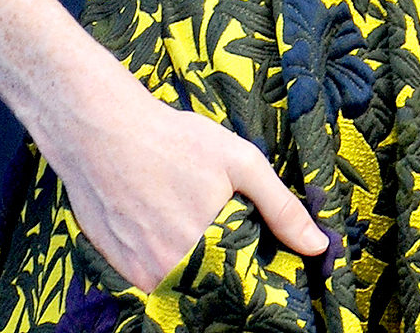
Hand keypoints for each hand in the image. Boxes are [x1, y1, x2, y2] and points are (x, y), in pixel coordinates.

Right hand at [52, 82, 328, 291]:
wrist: (102, 133)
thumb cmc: (174, 141)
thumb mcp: (240, 162)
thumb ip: (280, 207)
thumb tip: (317, 247)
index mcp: (206, 253)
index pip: (242, 283)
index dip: (253, 265)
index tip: (257, 244)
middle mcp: (170, 274)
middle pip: (210, 285)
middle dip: (223, 263)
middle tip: (217, 221)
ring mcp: (139, 276)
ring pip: (182, 282)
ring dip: (194, 262)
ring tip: (187, 216)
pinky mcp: (117, 270)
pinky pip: (152, 278)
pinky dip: (164, 259)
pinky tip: (162, 221)